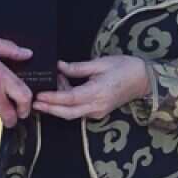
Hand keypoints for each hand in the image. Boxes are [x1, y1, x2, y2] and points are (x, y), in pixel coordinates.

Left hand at [34, 56, 148, 119]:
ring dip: (58, 106)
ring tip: (46, 92)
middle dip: (50, 109)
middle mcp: (96, 107)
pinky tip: (61, 92)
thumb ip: (78, 68)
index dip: (53, 98)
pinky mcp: (98, 112)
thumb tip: (59, 67)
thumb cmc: (124, 67)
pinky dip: (68, 104)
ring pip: (72, 114)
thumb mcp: (100, 63)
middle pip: (68, 113)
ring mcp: (98, 112)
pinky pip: (79, 111)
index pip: (70, 98)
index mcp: (97, 93)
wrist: (144, 80)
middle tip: (33, 103)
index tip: (39, 95)